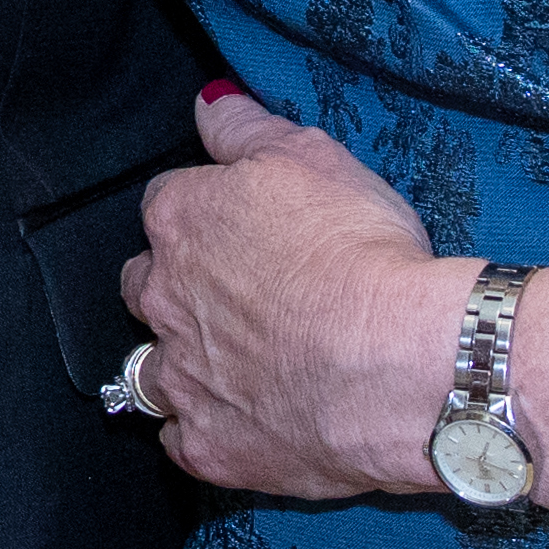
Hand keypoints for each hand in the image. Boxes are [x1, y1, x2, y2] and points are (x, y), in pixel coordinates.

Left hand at [122, 85, 461, 506]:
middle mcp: (163, 298)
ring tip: (237, 366)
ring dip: (183, 364)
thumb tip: (209, 102)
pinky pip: (181, 438)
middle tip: (243, 299)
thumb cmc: (363, 253)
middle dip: (180, 290)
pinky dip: (205, 430)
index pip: (168, 206)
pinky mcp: (206, 446)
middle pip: (146, 286)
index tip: (244, 232)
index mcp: (181, 221)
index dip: (208, 218)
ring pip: (152, 367)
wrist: (402, 362)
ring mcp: (181, 378)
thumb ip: (246, 128)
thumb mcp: (313, 157)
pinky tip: (243, 422)